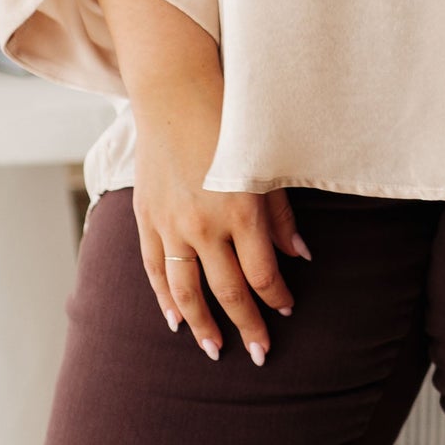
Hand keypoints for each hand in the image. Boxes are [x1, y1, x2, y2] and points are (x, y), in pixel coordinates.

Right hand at [130, 59, 309, 365]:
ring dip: (203, 325)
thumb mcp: (266, 165)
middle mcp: (204, 224)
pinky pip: (154, 269)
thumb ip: (281, 215)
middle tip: (261, 354)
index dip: (277, 297)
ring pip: (186, 290)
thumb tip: (299, 257)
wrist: (174, 91)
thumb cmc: (227, 122)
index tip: (288, 310)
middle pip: (228, 291)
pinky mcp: (146, 217)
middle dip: (247, 326)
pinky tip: (175, 320)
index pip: (263, 274)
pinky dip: (164, 297)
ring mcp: (170, 224)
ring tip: (215, 350)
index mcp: (240, 210)